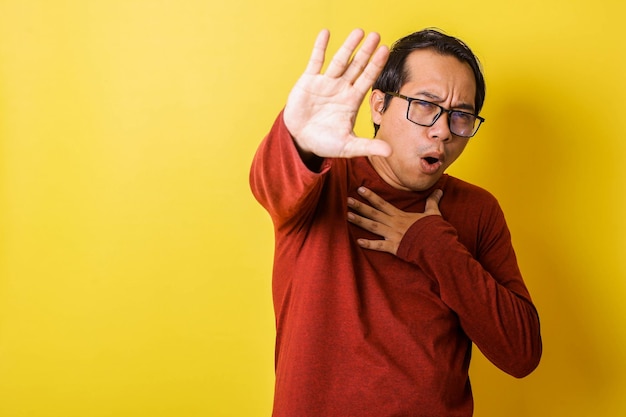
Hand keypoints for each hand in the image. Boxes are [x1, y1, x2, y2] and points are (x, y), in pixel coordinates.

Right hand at [283, 29, 391, 159]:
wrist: (300, 142)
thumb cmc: (325, 143)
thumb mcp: (348, 146)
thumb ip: (368, 147)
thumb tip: (390, 152)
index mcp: (352, 100)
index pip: (368, 79)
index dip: (376, 65)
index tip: (386, 50)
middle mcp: (341, 88)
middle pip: (357, 66)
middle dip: (366, 51)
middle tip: (376, 35)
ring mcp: (325, 83)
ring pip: (340, 61)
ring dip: (348, 46)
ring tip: (359, 31)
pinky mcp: (308, 81)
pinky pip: (316, 61)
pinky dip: (320, 47)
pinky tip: (326, 33)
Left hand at [347, 187, 442, 254]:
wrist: (436, 244)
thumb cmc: (434, 229)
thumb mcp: (433, 213)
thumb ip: (432, 202)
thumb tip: (440, 191)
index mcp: (400, 215)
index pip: (382, 204)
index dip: (371, 196)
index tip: (360, 189)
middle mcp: (393, 223)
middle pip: (373, 213)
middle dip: (359, 206)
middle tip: (347, 200)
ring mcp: (392, 235)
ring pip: (372, 226)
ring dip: (359, 221)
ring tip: (347, 216)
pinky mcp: (393, 247)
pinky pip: (379, 246)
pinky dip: (368, 244)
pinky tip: (358, 242)